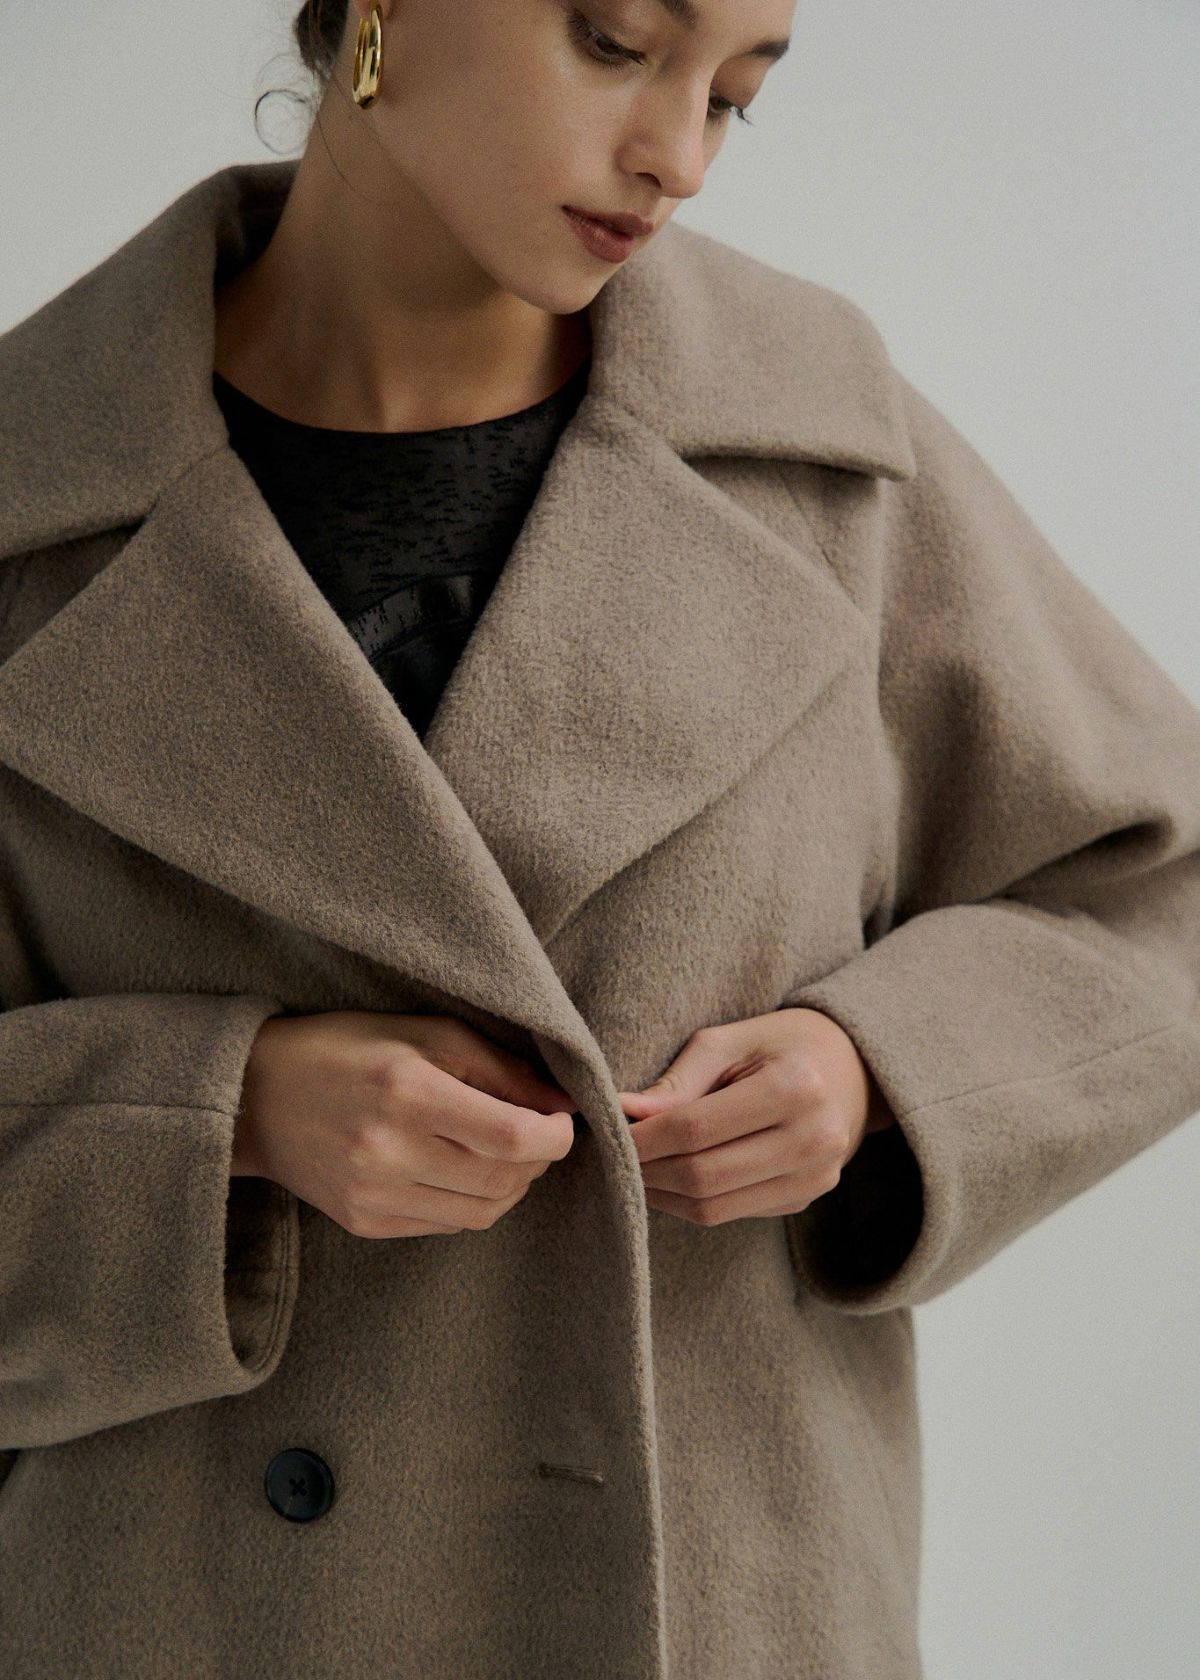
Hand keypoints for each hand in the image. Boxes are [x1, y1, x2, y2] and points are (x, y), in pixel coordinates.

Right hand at [232, 1010, 576, 1238]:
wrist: (257, 1095)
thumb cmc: (348, 1049)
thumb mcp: (425, 1032)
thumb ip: (499, 1067)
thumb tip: (563, 1102)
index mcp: (407, 1091)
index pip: (512, 1136)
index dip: (556, 1135)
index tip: (562, 1121)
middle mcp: (387, 1150)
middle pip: (503, 1180)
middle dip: (539, 1160)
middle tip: (538, 1133)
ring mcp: (372, 1195)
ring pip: (481, 1213)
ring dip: (511, 1186)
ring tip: (503, 1153)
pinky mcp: (363, 1223)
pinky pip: (446, 1226)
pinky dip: (471, 1202)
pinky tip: (461, 1170)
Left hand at [616, 1007, 896, 1225]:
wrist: (855, 1070)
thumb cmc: (783, 1044)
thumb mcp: (731, 1041)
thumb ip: (679, 1080)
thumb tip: (623, 1111)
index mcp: (795, 1087)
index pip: (697, 1128)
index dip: (643, 1137)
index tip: (608, 1132)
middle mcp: (813, 1139)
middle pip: (703, 1175)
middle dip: (646, 1170)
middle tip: (612, 1156)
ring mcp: (814, 1177)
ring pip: (714, 1207)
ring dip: (662, 1194)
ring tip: (634, 1169)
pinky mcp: (805, 1199)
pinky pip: (732, 1213)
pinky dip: (691, 1202)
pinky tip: (670, 1178)